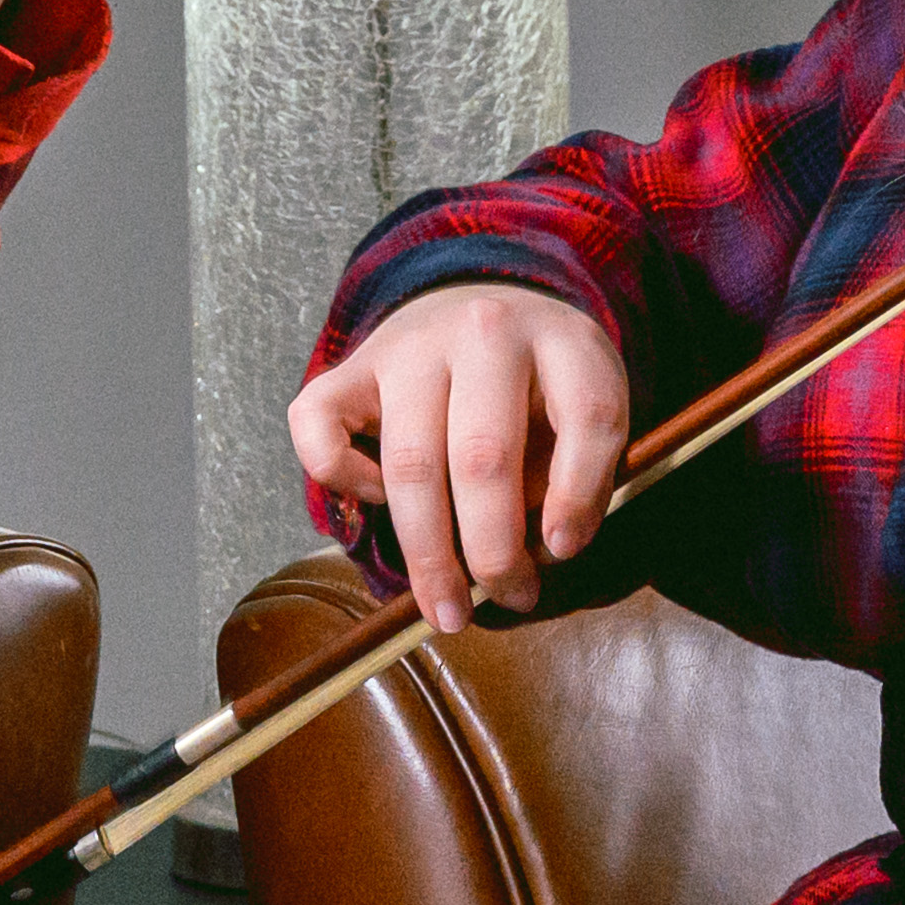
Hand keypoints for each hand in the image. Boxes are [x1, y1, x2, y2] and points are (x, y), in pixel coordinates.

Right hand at [290, 284, 629, 635]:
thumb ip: (578, 469)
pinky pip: (320, 428)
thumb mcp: (582, 402)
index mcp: (561, 339)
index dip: (580, 494)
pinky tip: (378, 500)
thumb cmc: (536, 378)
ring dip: (429, 552)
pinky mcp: (351, 365)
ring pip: (409, 462)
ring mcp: (409, 347)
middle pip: (484, 456)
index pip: (585, 417)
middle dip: (494, 549)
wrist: (472, 297)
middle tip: (509, 598)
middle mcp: (483, 332)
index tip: (564, 550)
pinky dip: (344, 478)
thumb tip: (541, 549)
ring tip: (447, 608)